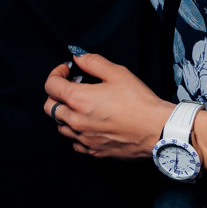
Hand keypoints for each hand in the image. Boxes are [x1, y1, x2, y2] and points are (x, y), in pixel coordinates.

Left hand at [43, 53, 170, 160]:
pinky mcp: (93, 151)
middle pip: (49, 107)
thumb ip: (92, 62)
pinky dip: (77, 131)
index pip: (51, 86)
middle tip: (74, 86)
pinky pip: (75, 142)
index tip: (68, 70)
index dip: (57, 73)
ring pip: (60, 126)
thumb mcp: (117, 73)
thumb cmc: (139, 101)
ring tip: (83, 105)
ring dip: (66, 113)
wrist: (156, 130)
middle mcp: (76, 121)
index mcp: (78, 100)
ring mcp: (84, 139)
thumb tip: (77, 56)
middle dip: (56, 94)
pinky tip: (91, 123)